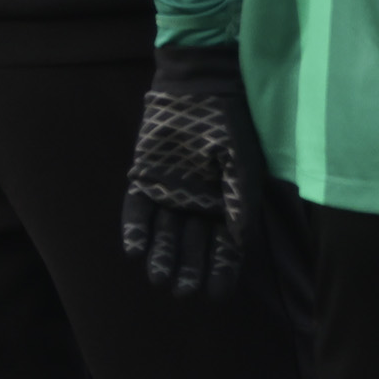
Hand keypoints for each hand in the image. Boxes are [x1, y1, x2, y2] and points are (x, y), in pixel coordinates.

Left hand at [121, 45, 260, 298]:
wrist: (198, 84)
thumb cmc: (228, 120)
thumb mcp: (242, 159)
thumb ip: (242, 198)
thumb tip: (243, 240)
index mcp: (225, 201)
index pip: (226, 244)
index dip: (223, 268)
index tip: (218, 293)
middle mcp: (196, 202)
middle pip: (192, 244)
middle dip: (189, 269)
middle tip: (184, 290)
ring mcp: (168, 192)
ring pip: (164, 233)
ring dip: (162, 256)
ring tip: (159, 279)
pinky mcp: (142, 179)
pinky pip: (136, 211)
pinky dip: (135, 230)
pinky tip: (135, 251)